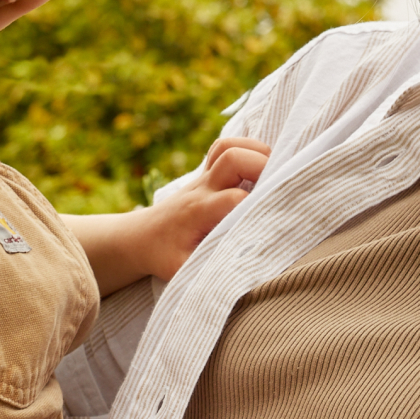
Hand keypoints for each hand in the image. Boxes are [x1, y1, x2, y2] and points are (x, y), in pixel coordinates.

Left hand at [141, 138, 271, 280]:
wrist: (140, 238)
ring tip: (272, 172)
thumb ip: (214, 269)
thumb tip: (247, 273)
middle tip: (279, 185)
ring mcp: (202, 177)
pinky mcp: (205, 173)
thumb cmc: (165, 257)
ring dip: (254, 151)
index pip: (234, 199)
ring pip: (227, 145)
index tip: (276, 216)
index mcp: (199, 212)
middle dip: (261, 165)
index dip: (258, 205)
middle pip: (231, 157)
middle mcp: (201, 188)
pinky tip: (258, 167)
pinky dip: (245, 149)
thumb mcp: (185, 271)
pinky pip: (224, 147)